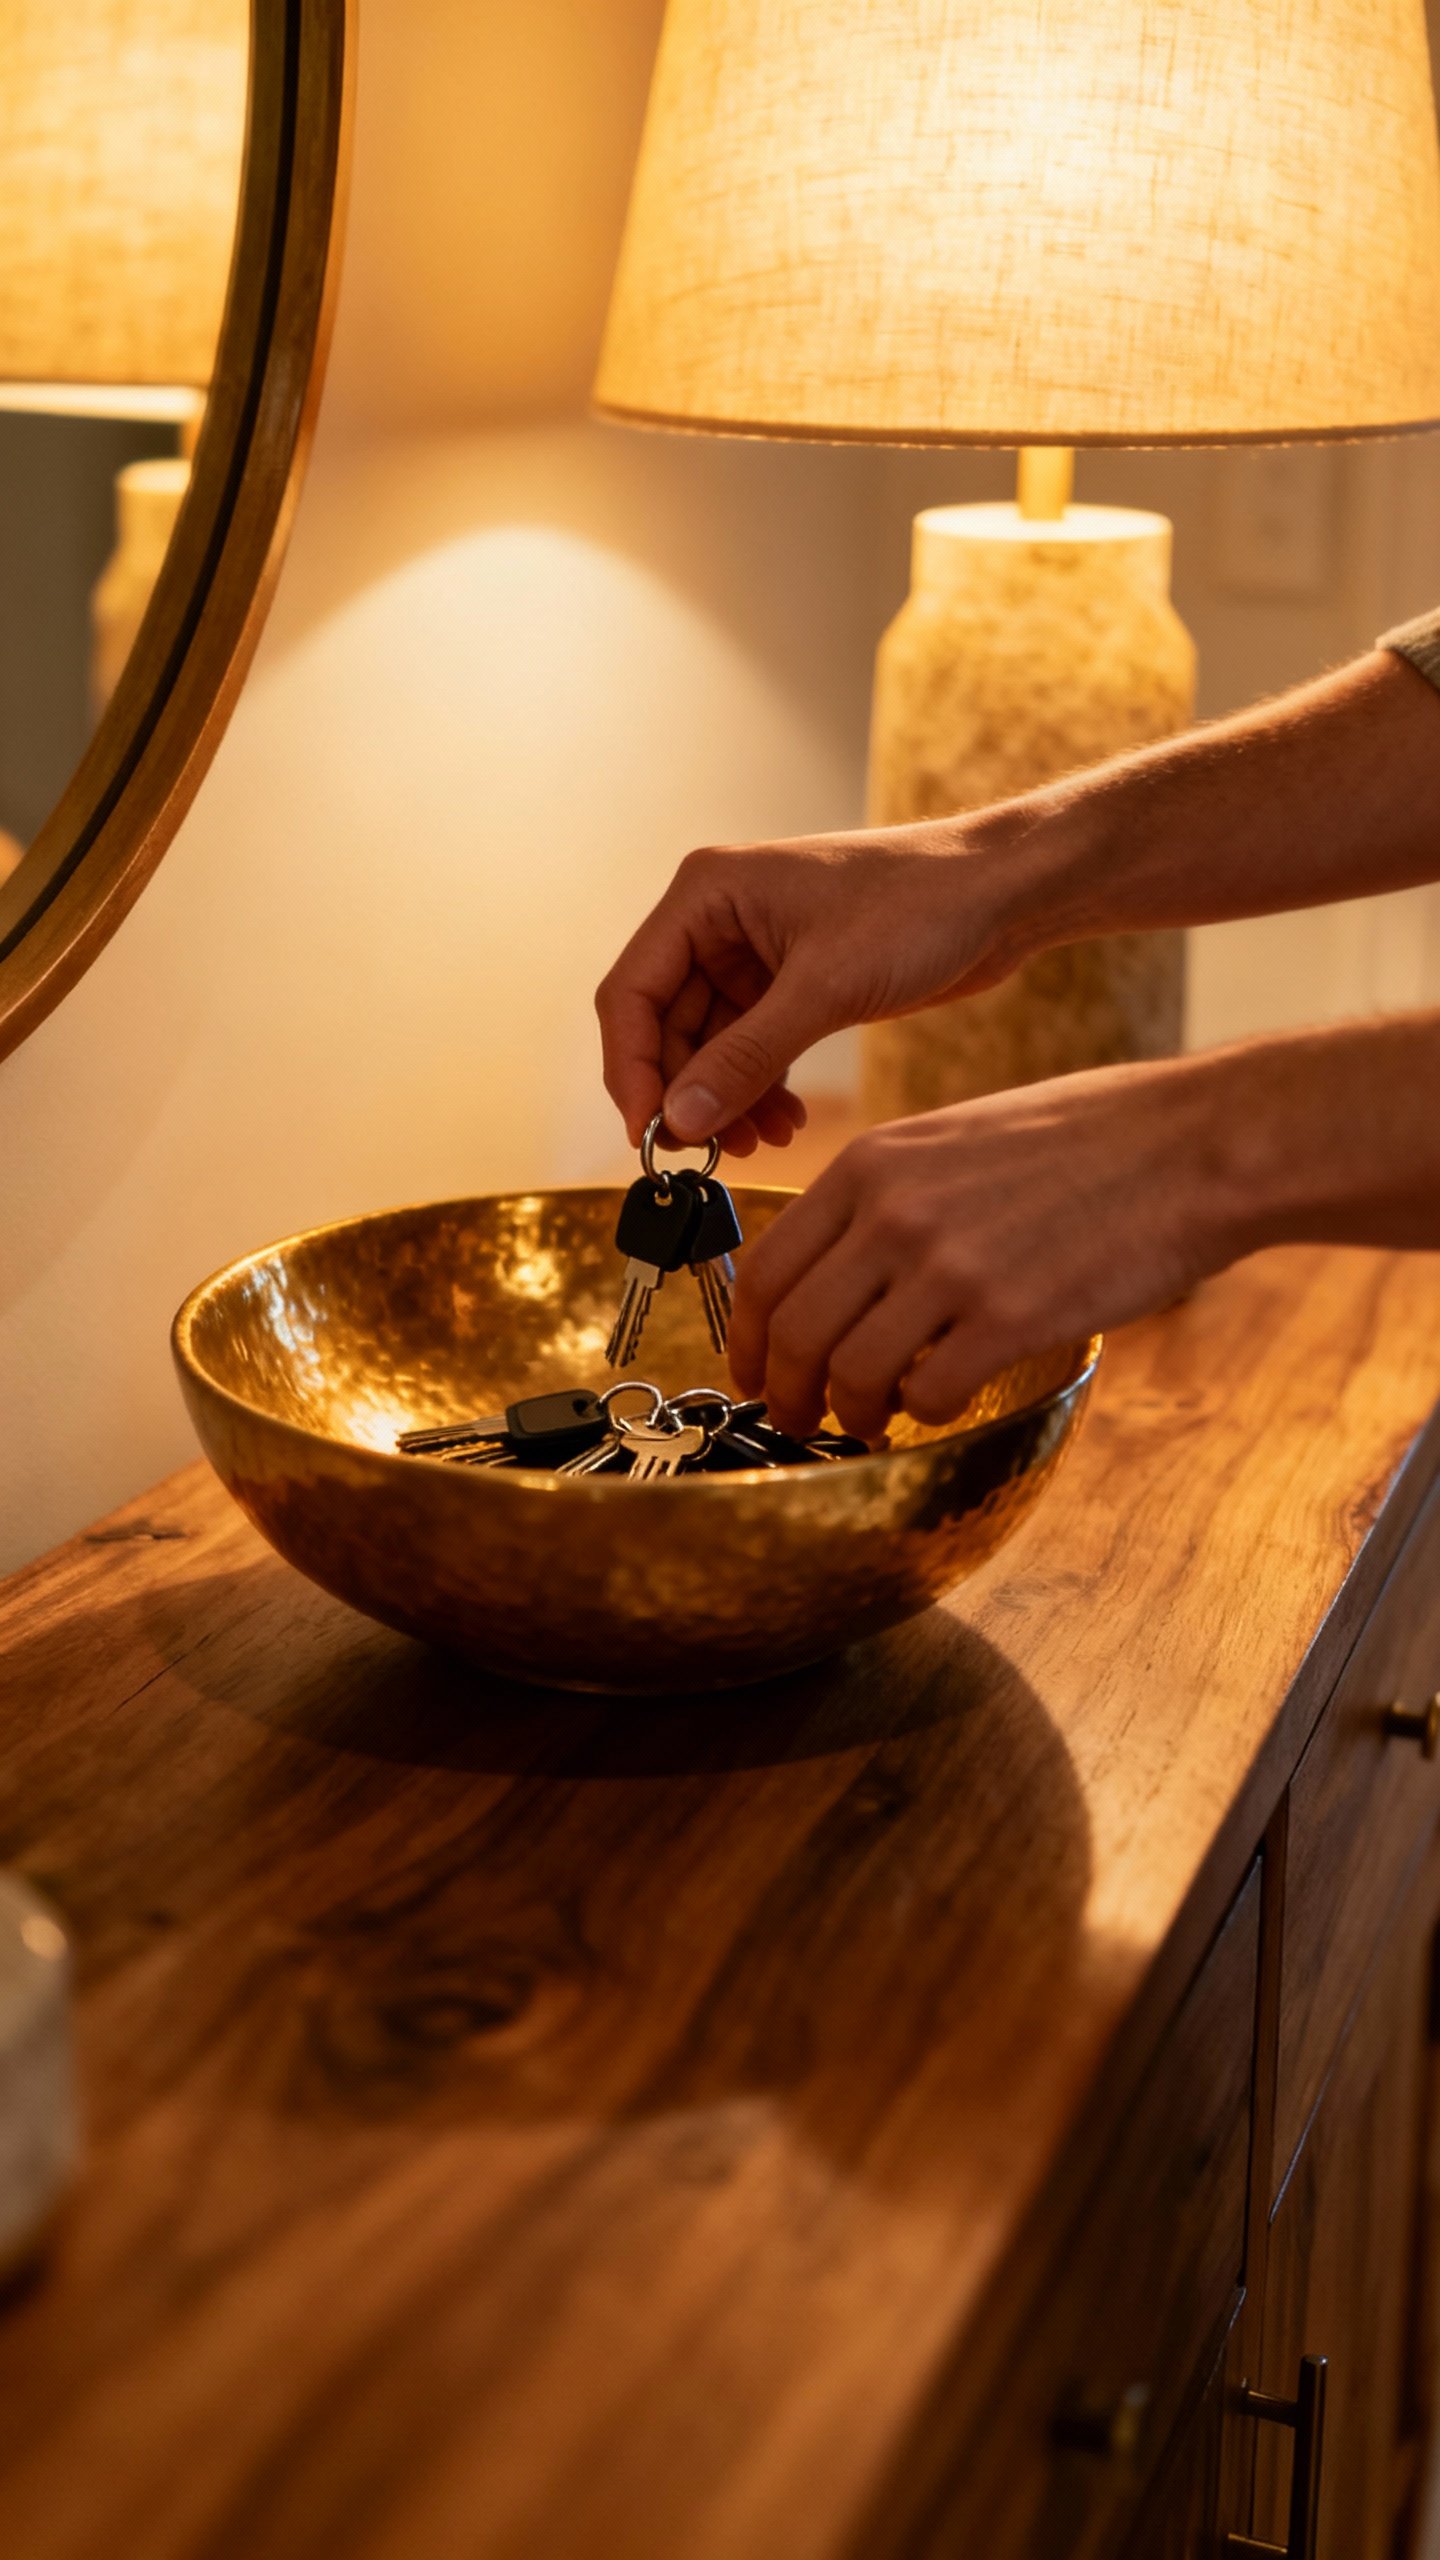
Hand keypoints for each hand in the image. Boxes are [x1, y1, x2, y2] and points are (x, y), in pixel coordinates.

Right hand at [594, 819, 1028, 1157]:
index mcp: (707, 894)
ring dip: (728, 1100)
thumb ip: (745, 1058)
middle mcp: (720, 920)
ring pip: (711, 1046)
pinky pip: (752, 1048)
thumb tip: (679, 1121)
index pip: (632, 992)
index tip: (650, 1137)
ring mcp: (755, 953)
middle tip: (712, 1155)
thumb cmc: (919, 906)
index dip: (632, 1071)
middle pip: (666, 1026)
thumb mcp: (824, 988)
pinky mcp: (793, 983)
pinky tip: (788, 1122)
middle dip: (688, 1095)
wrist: (1002, 893)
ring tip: (764, 1143)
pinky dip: (762, 1088)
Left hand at [729, 1060, 1230, 1437]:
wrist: (1193, 1145)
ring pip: (851, 1375)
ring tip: (872, 1419)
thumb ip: (887, 1194)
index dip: (749, 1340)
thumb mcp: (955, 1135)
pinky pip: (930, 1395)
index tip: (757, 1373)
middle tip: (801, 1418)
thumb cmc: (1089, 1138)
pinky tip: (947, 1400)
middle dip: (788, 1393)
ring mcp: (949, 1267)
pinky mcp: (1010, 1317)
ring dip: (852, 1414)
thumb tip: (839, 1266)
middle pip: (795, 1332)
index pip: (766, 1270)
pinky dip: (927, 1413)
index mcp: (872, 1164)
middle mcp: (894, 1214)